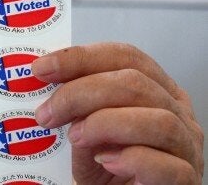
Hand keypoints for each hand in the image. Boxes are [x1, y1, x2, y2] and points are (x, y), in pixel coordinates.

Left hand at [32, 43, 203, 183]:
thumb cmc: (105, 168)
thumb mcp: (84, 130)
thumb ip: (75, 107)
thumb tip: (45, 85)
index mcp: (153, 89)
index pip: (123, 57)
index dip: (81, 58)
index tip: (43, 68)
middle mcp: (175, 111)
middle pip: (135, 83)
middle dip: (80, 93)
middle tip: (48, 113)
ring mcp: (185, 146)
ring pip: (157, 120)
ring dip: (104, 124)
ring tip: (74, 138)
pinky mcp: (185, 179)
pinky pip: (166, 164)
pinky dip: (132, 159)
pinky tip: (107, 161)